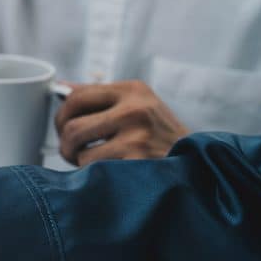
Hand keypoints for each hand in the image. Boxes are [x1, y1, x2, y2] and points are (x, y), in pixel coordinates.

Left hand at [55, 80, 189, 165]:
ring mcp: (137, 135)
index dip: (61, 116)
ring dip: (78, 161)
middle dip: (65, 143)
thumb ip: (101, 98)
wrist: (199, 164)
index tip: (64, 129)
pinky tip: (108, 173)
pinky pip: (92, 169)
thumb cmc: (160, 136)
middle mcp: (135, 108)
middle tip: (72, 152)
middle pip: (72, 125)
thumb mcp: (137, 106)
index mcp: (132, 90)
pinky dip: (93, 174)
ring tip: (91, 163)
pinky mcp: (137, 161)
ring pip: (79, 149)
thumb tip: (61, 87)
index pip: (76, 96)